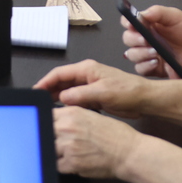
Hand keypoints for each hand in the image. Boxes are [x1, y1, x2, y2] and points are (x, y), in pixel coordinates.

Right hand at [33, 58, 153, 116]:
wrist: (145, 100)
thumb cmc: (128, 92)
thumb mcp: (102, 93)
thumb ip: (80, 95)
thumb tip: (62, 98)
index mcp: (87, 69)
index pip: (59, 73)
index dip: (46, 82)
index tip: (36, 90)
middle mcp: (86, 76)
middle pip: (62, 82)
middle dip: (50, 91)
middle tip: (40, 102)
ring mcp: (90, 86)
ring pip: (68, 92)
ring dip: (59, 99)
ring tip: (49, 108)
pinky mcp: (94, 96)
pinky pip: (76, 100)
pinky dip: (69, 105)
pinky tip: (65, 113)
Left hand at [52, 106, 144, 178]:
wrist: (128, 152)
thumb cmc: (115, 134)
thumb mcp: (91, 116)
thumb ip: (71, 118)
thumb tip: (56, 122)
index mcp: (71, 113)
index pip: (46, 115)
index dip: (47, 124)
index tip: (49, 129)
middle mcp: (67, 128)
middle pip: (45, 132)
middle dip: (50, 138)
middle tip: (60, 143)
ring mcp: (68, 146)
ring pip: (49, 150)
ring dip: (56, 153)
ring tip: (70, 153)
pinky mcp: (72, 163)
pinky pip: (57, 165)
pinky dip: (63, 165)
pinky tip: (74, 162)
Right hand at [119, 3, 181, 76]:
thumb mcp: (174, 15)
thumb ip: (157, 12)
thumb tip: (140, 14)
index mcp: (145, 25)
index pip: (127, 22)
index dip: (127, 23)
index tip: (131, 24)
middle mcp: (143, 39)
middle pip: (128, 40)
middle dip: (134, 40)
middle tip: (145, 40)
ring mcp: (147, 54)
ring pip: (132, 55)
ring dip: (140, 54)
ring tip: (155, 53)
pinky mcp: (153, 68)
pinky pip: (142, 69)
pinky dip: (146, 66)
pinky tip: (156, 62)